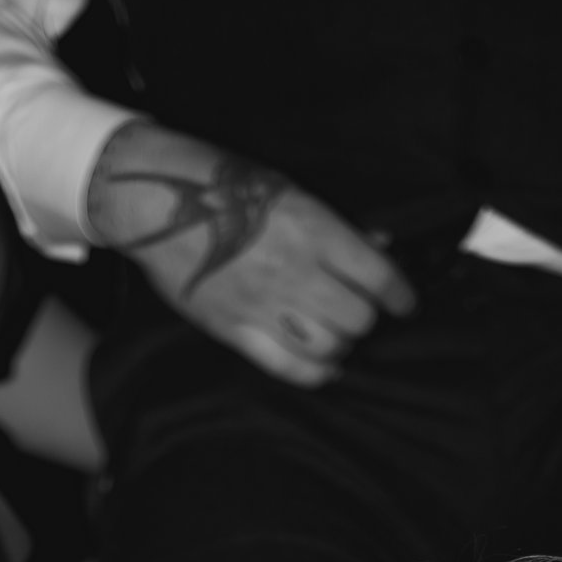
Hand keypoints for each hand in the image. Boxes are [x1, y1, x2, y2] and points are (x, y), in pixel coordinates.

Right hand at [85, 117, 414, 386]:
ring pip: (329, 347)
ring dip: (342, 343)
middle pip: (357, 318)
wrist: (157, 203)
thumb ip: (332, 227)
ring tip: (338, 333)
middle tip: (361, 311)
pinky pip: (290, 368)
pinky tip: (324, 363)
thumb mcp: (288, 191)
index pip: (377, 276)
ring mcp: (263, 305)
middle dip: (367, 318)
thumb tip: (377, 249)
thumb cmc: (225, 190)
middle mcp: (293, 271)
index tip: (405, 303)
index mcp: (311, 229)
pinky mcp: (236, 330)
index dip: (400, 295)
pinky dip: (316, 371)